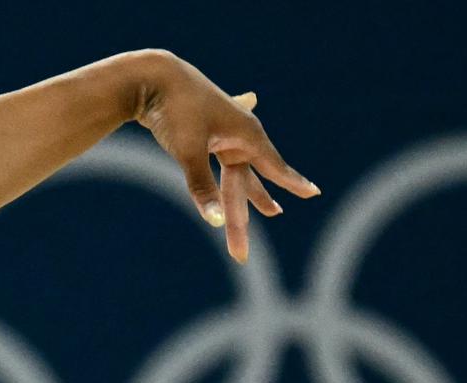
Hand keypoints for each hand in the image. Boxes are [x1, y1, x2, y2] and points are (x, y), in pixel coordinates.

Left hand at [130, 53, 320, 262]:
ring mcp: (221, 131)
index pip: (274, 165)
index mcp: (246, 133)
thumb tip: (216, 222)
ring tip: (271, 208)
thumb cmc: (175, 110)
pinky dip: (229, 170)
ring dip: (243, 193)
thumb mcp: (189, 151)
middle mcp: (239, 132)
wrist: (152, 76)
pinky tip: (245, 142)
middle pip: (248, 177)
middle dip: (256, 202)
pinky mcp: (203, 131)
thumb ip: (203, 187)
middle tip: (276, 215)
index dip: (292, 182)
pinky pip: (221, 159)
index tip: (314, 192)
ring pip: (235, 171)